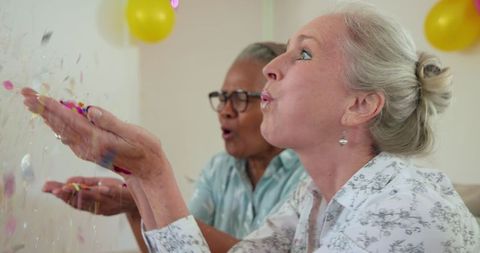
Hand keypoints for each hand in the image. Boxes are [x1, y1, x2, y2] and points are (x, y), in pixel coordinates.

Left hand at [22, 87, 165, 178]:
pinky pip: (68, 137)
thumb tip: (88, 109)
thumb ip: (110, 121)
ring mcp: (87, 151)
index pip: (70, 120)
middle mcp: (88, 147)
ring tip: (32, 103)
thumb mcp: (134, 134)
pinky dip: (57, 126)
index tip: (36, 96)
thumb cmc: (146, 150)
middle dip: (42, 109)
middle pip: (60, 125)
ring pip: (62, 131)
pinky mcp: (89, 152)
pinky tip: (51, 120)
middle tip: (24, 95)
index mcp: (98, 141)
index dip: (52, 107)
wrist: (148, 171)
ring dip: (46, 116)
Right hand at [43, 177, 136, 215]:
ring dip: (82, 193)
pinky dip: (107, 191)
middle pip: (81, 201)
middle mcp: (99, 205)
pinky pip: (113, 194)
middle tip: (55, 190)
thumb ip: (82, 184)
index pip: (73, 201)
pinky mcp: (121, 195)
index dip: (61, 196)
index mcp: (92, 204)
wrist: (139, 197)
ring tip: (69, 188)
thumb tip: (65, 182)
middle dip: (67, 195)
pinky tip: (100, 186)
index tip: (48, 189)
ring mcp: (110, 201)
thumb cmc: (116, 190)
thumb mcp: (97, 185)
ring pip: (95, 198)